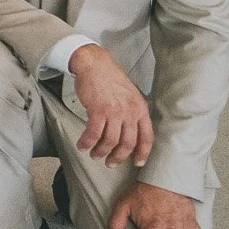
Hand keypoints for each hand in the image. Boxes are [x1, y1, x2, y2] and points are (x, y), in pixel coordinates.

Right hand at [71, 44, 153, 166]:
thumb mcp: (131, 95)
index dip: (143, 153)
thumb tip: (131, 131)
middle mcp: (130, 112)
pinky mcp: (98, 110)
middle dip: (118, 157)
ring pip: (110, 141)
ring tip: (94, 154)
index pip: (146, 137)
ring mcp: (114, 111)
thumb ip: (133, 112)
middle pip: (128, 143)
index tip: (137, 163)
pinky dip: (87, 142)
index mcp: (141, 109)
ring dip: (100, 151)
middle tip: (110, 163)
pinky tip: (82, 145)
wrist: (95, 65)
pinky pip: (93, 133)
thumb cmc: (110, 79)